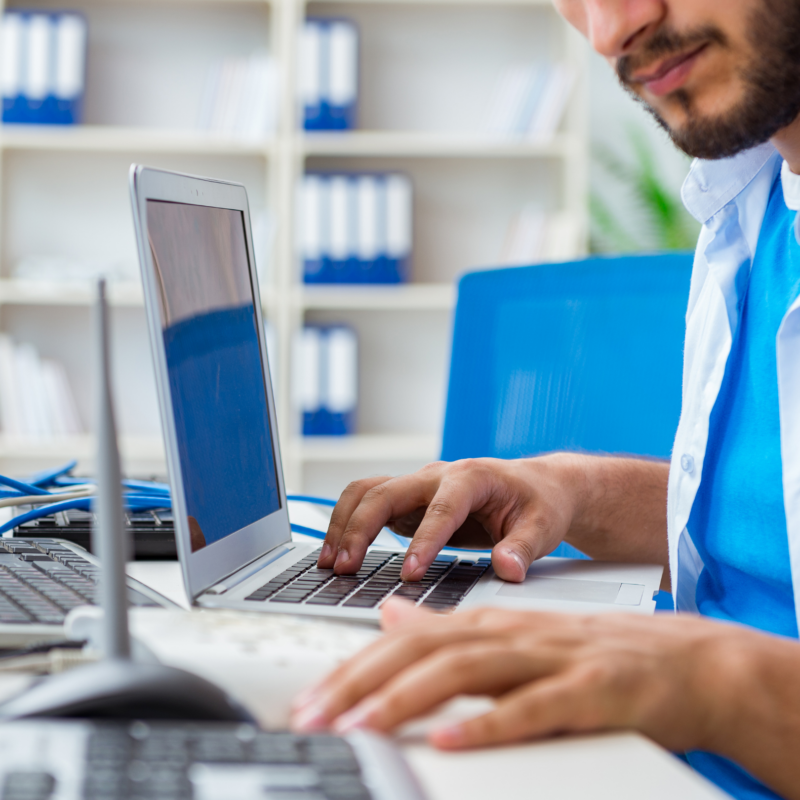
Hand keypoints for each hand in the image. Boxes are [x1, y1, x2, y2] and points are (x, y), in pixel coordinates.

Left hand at [290, 599, 742, 754]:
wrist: (684, 658)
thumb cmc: (592, 654)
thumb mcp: (511, 635)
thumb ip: (447, 628)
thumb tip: (390, 616)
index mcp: (487, 623)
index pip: (405, 640)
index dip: (353, 668)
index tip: (309, 701)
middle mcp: (510, 633)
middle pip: (422, 650)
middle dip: (361, 682)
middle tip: (313, 716)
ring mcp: (549, 657)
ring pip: (466, 670)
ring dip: (406, 699)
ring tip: (360, 727)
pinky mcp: (589, 688)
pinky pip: (532, 707)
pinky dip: (488, 723)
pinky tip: (449, 740)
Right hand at [317, 455, 583, 581]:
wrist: (536, 486)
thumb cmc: (539, 504)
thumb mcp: (543, 526)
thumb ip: (523, 548)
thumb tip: (507, 570)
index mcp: (471, 477)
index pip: (442, 508)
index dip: (424, 542)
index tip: (409, 574)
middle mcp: (437, 475)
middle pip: (387, 491)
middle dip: (361, 528)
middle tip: (345, 568)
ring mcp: (419, 486)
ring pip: (367, 492)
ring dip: (344, 524)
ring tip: (331, 564)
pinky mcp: (409, 501)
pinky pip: (368, 504)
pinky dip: (348, 524)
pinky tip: (339, 555)